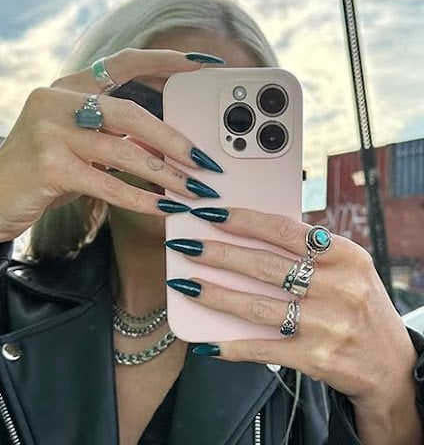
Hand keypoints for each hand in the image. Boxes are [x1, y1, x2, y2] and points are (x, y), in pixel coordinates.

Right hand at [0, 49, 224, 246]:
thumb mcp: (78, 146)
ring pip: (124, 149)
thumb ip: (115, 139)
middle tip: (204, 161)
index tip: (202, 63)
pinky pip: (109, 183)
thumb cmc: (40, 173)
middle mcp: (56, 100)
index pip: (123, 62)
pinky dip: (141, 198)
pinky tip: (164, 208)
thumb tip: (166, 148)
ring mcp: (49, 131)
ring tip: (193, 189)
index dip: (165, 60)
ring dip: (165, 173)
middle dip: (173, 139)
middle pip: (131, 112)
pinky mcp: (49, 165)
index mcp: (67, 88)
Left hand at [165, 207, 417, 419]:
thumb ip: (308, 250)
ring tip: (185, 284)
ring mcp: (327, 325)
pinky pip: (264, 349)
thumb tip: (249, 230)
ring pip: (257, 306)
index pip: (285, 230)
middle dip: (219, 254)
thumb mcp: (346, 267)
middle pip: (264, 266)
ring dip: (215, 295)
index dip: (244, 221)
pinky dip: (232, 346)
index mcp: (344, 256)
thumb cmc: (357, 303)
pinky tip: (205, 343)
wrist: (390, 363)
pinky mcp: (316, 358)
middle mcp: (338, 288)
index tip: (211, 214)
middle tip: (187, 246)